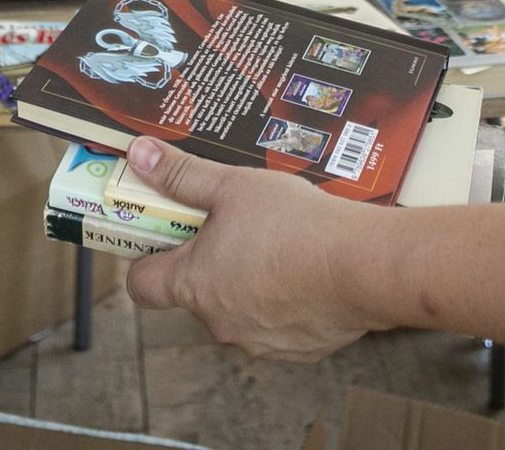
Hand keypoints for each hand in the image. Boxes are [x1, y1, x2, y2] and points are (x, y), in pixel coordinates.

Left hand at [122, 138, 384, 362]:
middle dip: (208, 260)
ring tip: (277, 242)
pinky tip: (304, 269)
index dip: (147, 256)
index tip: (164, 232)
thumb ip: (183, 174)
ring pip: (236, 307)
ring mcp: (256, 341)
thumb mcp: (233, 186)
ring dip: (246, 281)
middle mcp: (217, 322)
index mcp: (193, 283)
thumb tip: (140, 154)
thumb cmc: (297, 225)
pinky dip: (283, 300)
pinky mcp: (294, 350)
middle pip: (194, 292)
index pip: (141, 284)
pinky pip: (276, 323)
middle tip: (233, 225)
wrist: (363, 266)